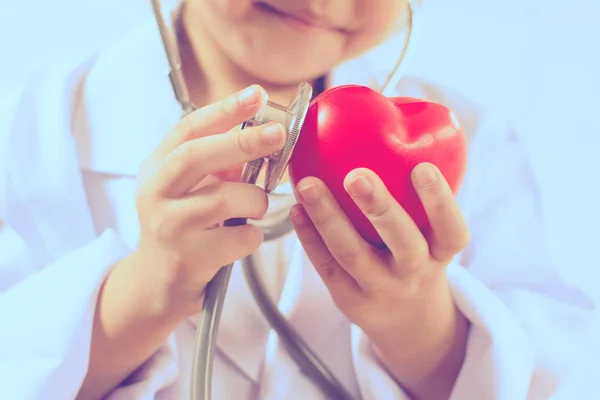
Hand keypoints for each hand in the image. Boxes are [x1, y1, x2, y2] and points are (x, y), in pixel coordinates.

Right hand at [130, 85, 285, 317]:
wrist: (157, 281)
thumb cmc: (183, 224)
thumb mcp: (191, 187)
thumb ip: (219, 162)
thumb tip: (264, 135)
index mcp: (157, 166)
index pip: (189, 128)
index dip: (224, 109)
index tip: (258, 94)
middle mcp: (155, 192)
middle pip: (197, 156)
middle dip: (242, 141)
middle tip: (278, 133)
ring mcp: (167, 226)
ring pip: (224, 199)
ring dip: (254, 201)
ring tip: (256, 207)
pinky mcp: (186, 258)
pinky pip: (238, 238)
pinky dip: (251, 236)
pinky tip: (241, 240)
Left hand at [291, 163, 469, 397]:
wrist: (407, 322)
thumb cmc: (416, 258)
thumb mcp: (432, 238)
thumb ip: (418, 199)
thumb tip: (395, 127)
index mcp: (440, 253)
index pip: (452, 230)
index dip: (440, 201)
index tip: (422, 168)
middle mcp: (414, 273)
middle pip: (402, 244)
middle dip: (379, 207)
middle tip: (355, 175)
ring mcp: (379, 289)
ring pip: (352, 255)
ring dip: (328, 217)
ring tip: (307, 184)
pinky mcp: (348, 299)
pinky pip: (326, 266)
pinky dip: (309, 237)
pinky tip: (296, 210)